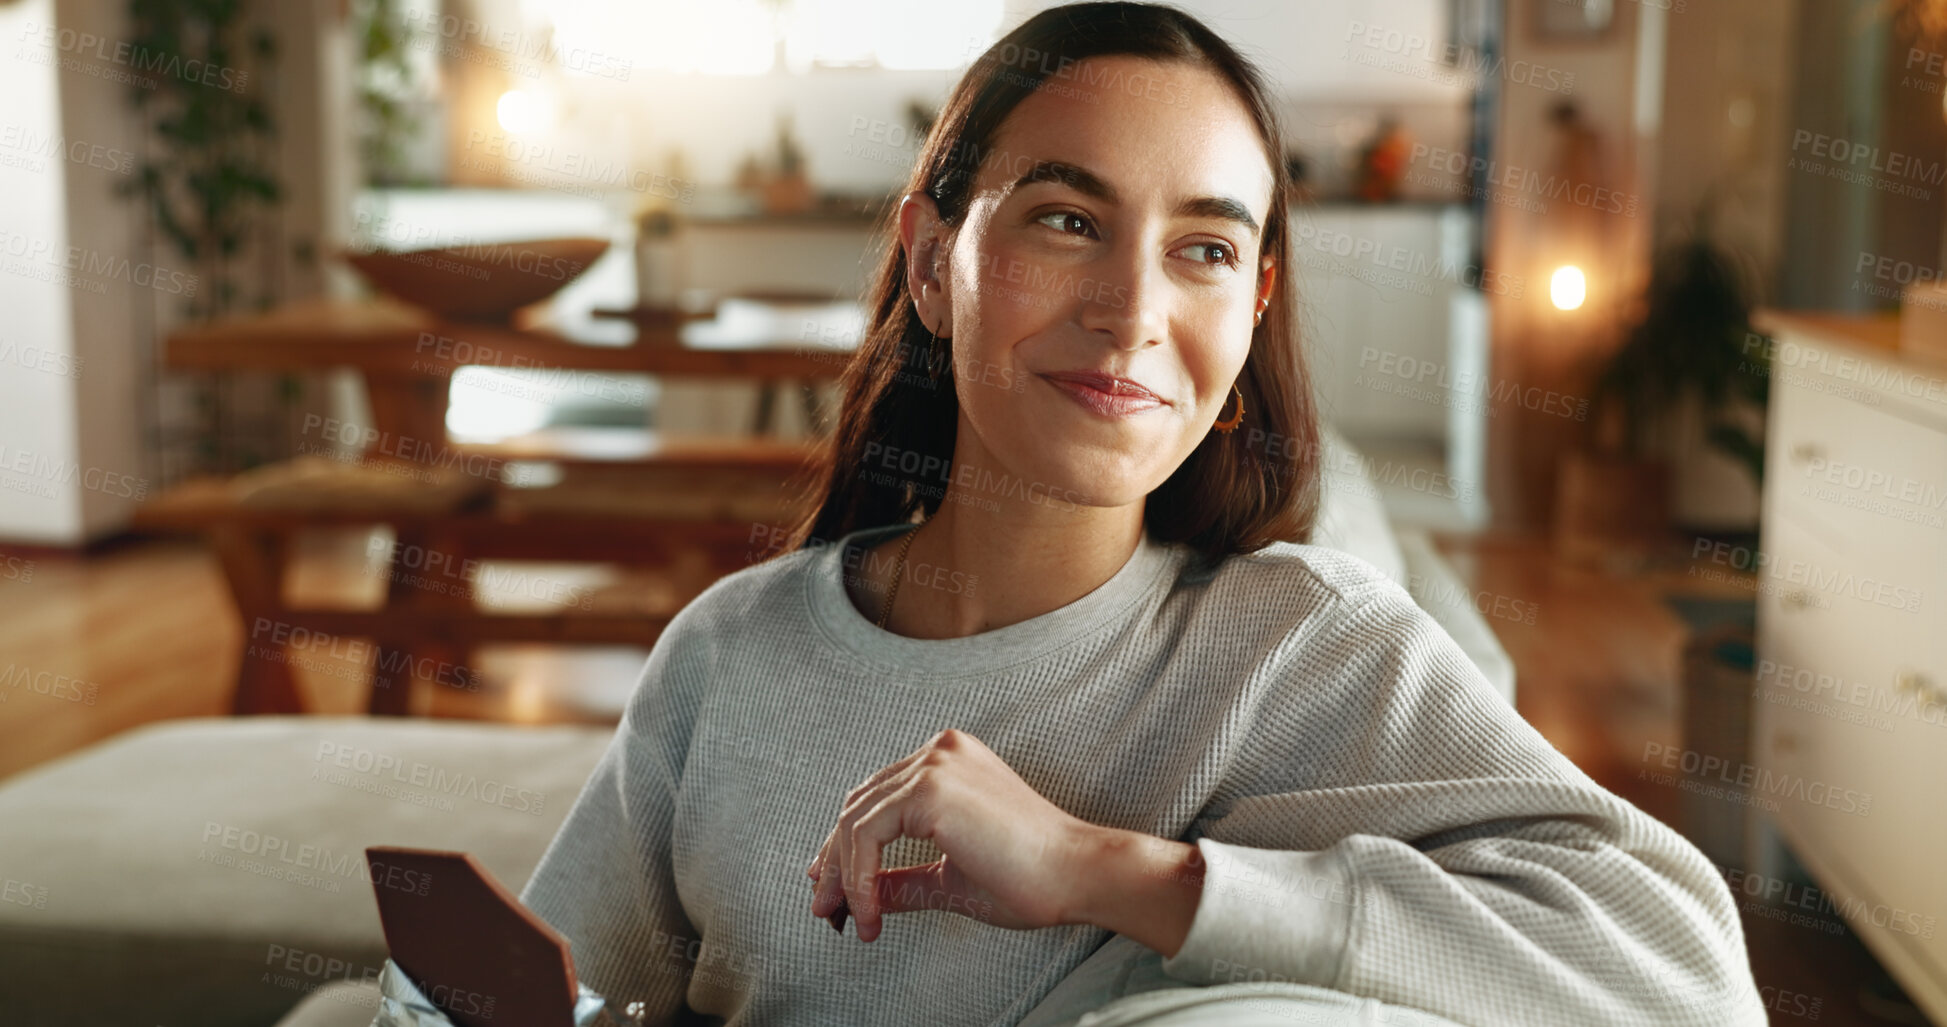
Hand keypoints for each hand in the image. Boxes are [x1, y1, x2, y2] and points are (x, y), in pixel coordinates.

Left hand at [805, 728, 1097, 941]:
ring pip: (855, 820)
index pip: (876, 798)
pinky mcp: (930, 789)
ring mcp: (934, 764)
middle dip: (835, 862)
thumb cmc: (1031, 877)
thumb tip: (861, 896)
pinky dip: (858, 877)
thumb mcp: (950, 877)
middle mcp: (939, 751)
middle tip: (826, 909)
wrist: (1076, 874)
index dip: (845, 846)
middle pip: (858, 804)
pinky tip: (871, 911)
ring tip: (852, 920)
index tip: (832, 888)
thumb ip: (904, 880)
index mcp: (949, 762)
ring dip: (844, 877)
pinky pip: (866, 834)